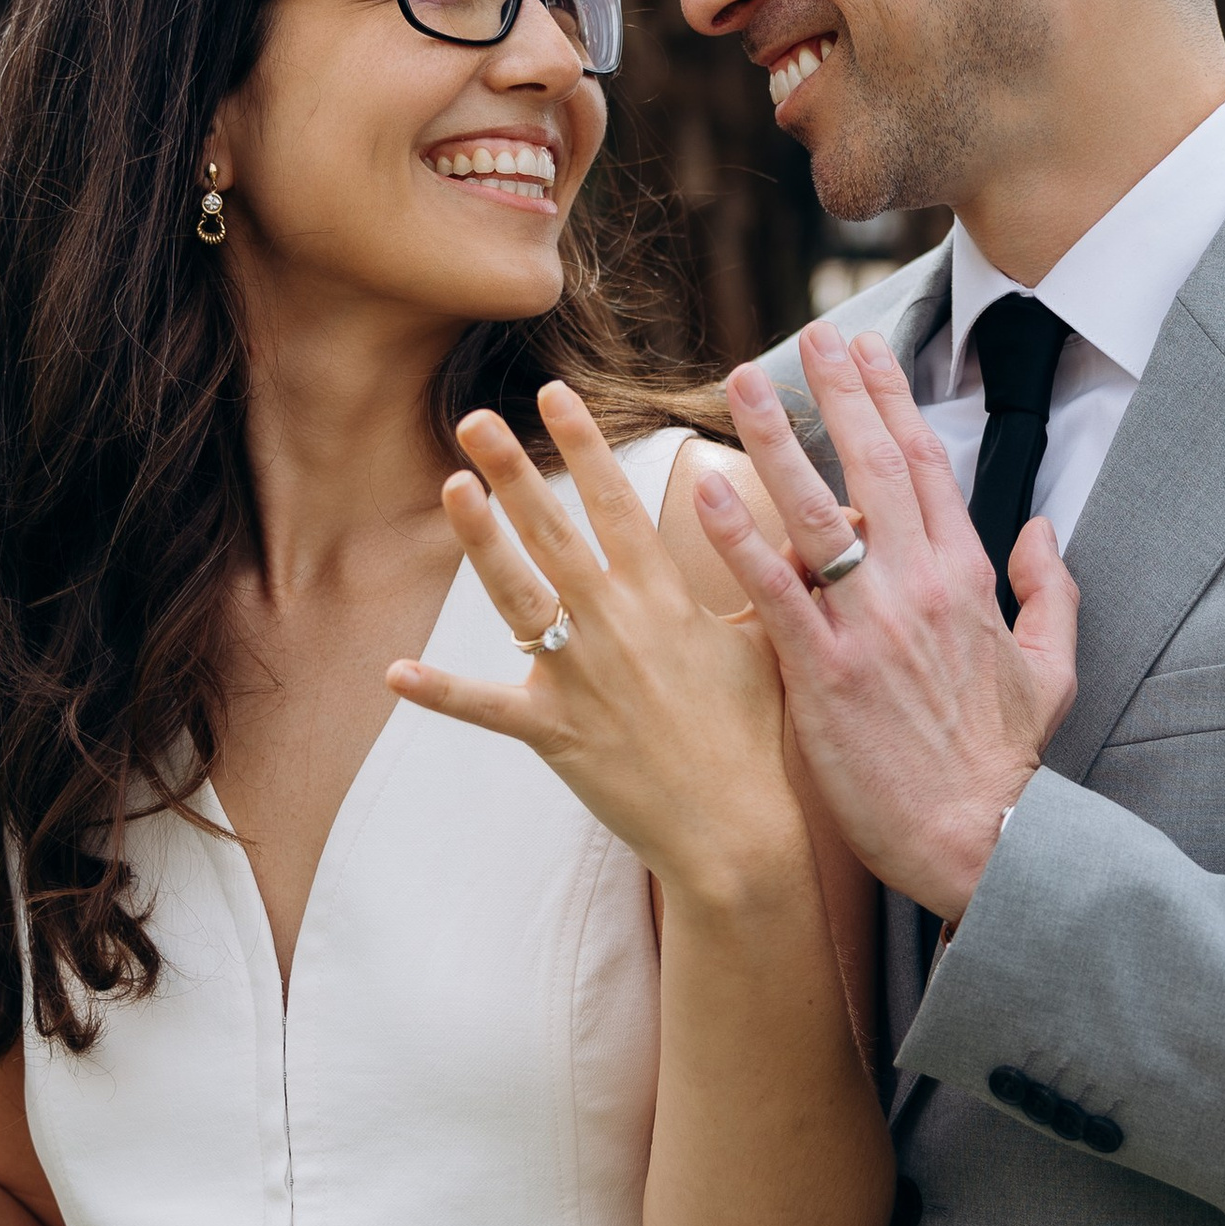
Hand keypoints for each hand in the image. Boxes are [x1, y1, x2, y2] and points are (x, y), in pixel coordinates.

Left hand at [386, 385, 804, 907]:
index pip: (616, 506)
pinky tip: (395, 671)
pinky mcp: (554, 733)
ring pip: (517, 596)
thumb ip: (773, 579)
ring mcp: (580, 678)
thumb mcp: (772, 646)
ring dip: (481, 541)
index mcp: (665, 600)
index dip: (585, 446)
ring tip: (452, 487)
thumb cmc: (758, 738)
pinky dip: (440, 693)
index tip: (556, 395)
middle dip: (514, 469)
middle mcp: (616, 627)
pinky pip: (485, 708)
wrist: (737, 830)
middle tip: (475, 418)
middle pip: (555, 533)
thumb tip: (829, 527)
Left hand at [699, 322, 1079, 918]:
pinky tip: (707, 488)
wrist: (984, 841)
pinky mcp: (827, 671)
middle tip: (809, 333)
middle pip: (876, 466)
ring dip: (777, 437)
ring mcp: (871, 624)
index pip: (928, 467)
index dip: (893, 403)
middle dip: (840, 391)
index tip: (867, 353)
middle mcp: (920, 585)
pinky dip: (740, 535)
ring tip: (743, 380)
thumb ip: (1051, 591)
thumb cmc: (1007, 764)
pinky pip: (776, 588)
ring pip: (818, 509)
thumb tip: (1045, 528)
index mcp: (969, 577)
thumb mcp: (1053, 669)